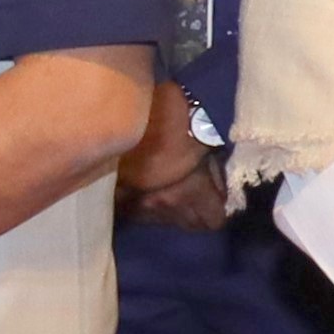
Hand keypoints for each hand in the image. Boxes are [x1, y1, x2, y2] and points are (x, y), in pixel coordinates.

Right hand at [116, 85, 226, 234]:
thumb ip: (213, 171)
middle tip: (196, 189)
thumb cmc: (169, 117)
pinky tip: (148, 187)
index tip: (217, 194)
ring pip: (164, 219)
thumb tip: (219, 190)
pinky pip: (140, 213)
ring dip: (171, 207)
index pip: (213, 220)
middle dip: (196, 210)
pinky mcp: (115, 201)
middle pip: (190, 224)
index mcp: (186, 192)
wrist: (118, 109)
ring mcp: (135, 206)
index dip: (219, 207)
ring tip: (170, 186)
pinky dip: (147, 203)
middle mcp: (160, 206)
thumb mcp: (202, 140)